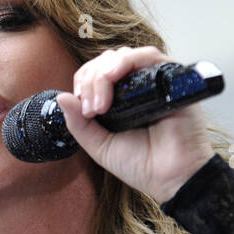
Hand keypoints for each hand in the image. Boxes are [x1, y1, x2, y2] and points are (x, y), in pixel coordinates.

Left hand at [55, 46, 214, 203]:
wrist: (171, 177)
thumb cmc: (141, 165)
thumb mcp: (100, 146)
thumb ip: (79, 124)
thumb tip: (60, 97)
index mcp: (120, 99)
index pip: (96, 74)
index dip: (83, 83)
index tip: (84, 110)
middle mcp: (137, 86)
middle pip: (107, 61)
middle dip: (90, 80)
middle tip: (91, 110)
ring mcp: (155, 81)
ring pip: (124, 56)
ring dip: (104, 72)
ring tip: (100, 102)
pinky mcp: (173, 78)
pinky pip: (149, 56)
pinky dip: (126, 62)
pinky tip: (112, 80)